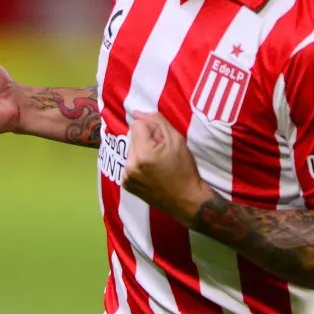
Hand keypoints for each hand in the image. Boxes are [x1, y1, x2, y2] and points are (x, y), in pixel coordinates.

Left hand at [123, 111, 214, 226]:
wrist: (186, 200)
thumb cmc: (185, 169)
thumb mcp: (177, 139)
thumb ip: (156, 121)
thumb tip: (137, 113)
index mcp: (143, 153)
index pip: (136, 124)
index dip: (151, 128)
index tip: (161, 140)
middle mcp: (130, 165)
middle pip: (132, 137)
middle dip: (145, 139)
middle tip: (161, 152)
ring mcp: (126, 177)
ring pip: (130, 149)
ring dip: (141, 151)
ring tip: (156, 163)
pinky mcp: (126, 184)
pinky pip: (129, 163)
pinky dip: (138, 163)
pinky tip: (151, 172)